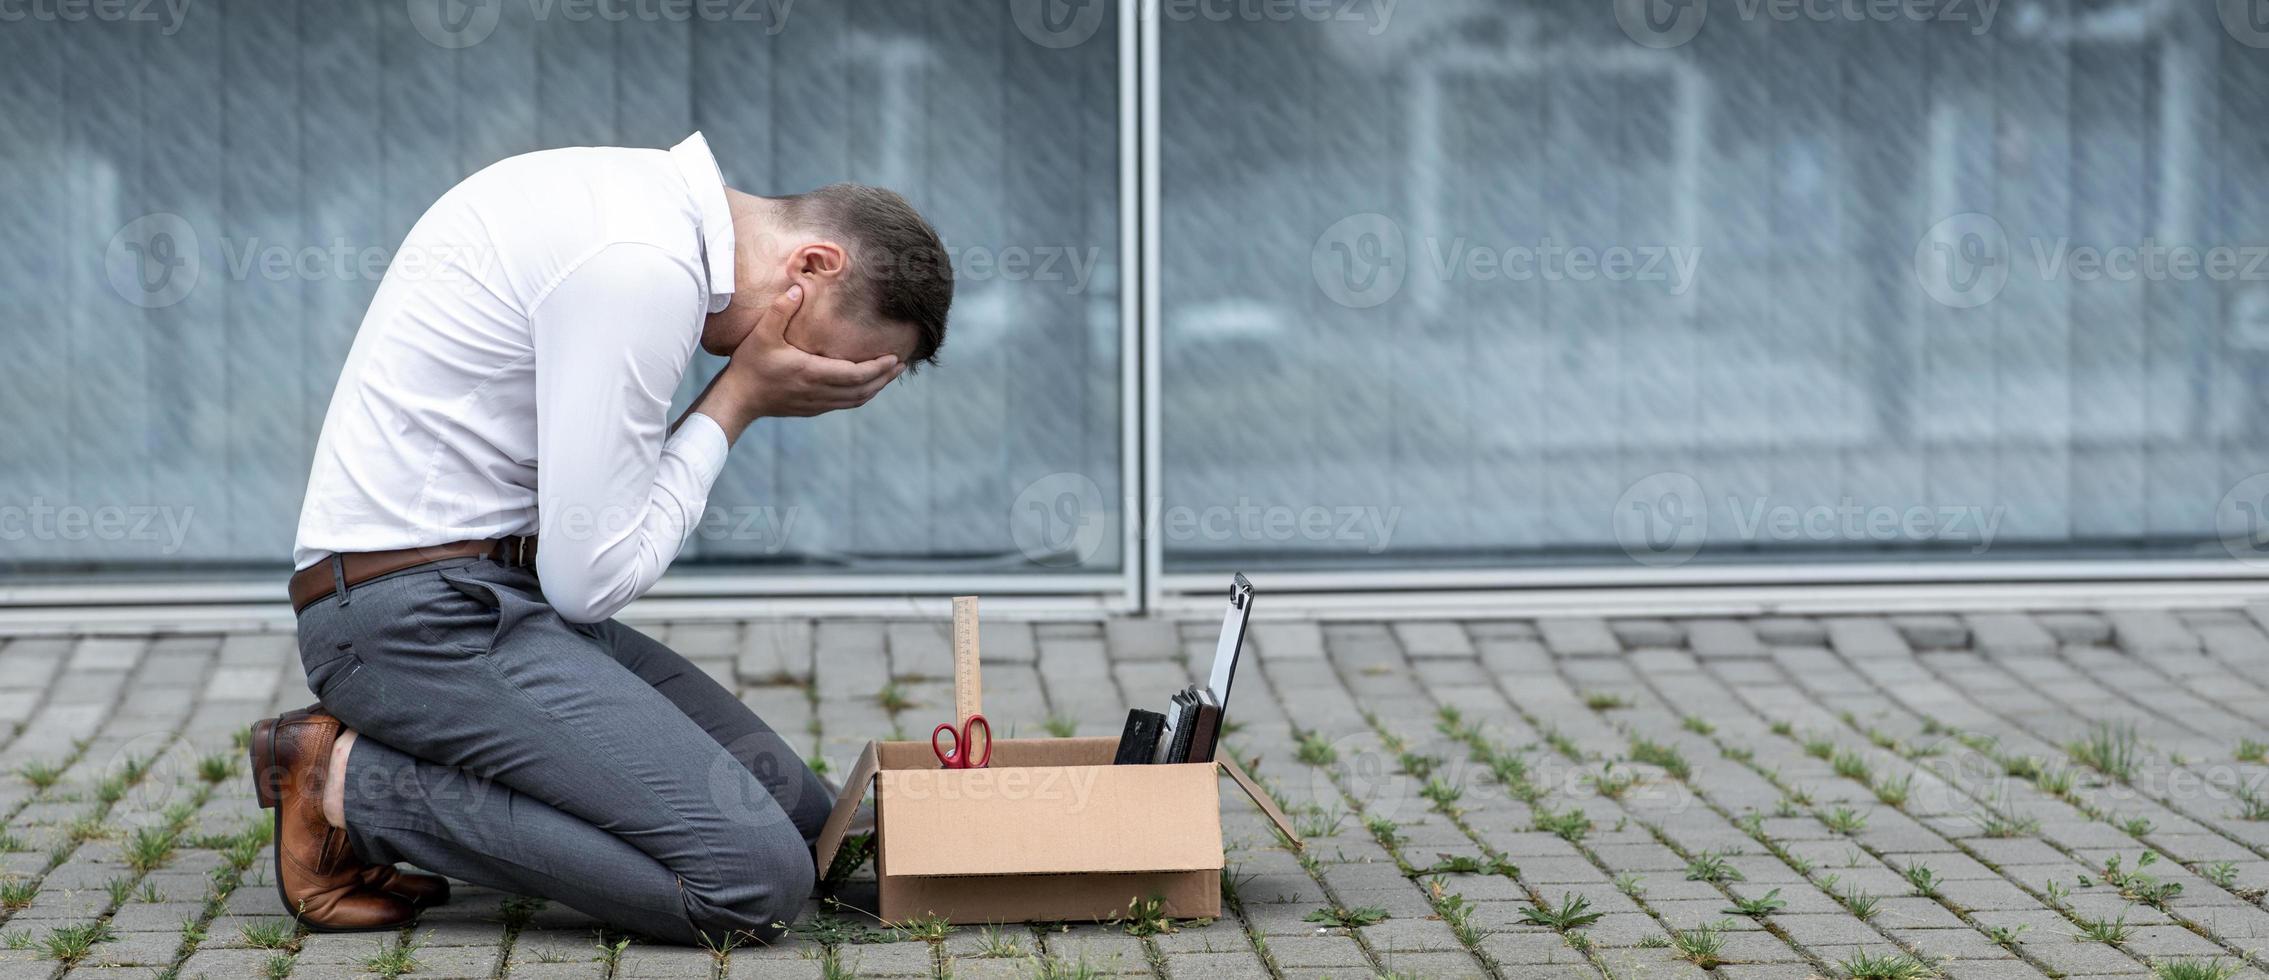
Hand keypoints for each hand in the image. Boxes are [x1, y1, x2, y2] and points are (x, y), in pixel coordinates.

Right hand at [702, 284, 901, 432]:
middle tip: (902, 364)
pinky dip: (861, 395)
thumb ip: (782, 310)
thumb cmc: (750, 365)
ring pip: (856, 400)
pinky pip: (845, 404)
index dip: (878, 368)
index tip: (895, 358)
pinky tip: (866, 386)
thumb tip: (800, 287)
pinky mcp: (813, 409)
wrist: (738, 399)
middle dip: (884, 377)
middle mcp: (819, 391)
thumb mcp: (763, 334)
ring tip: (890, 374)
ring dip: (876, 388)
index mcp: (812, 372)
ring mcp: (817, 403)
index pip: (855, 374)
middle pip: (863, 389)